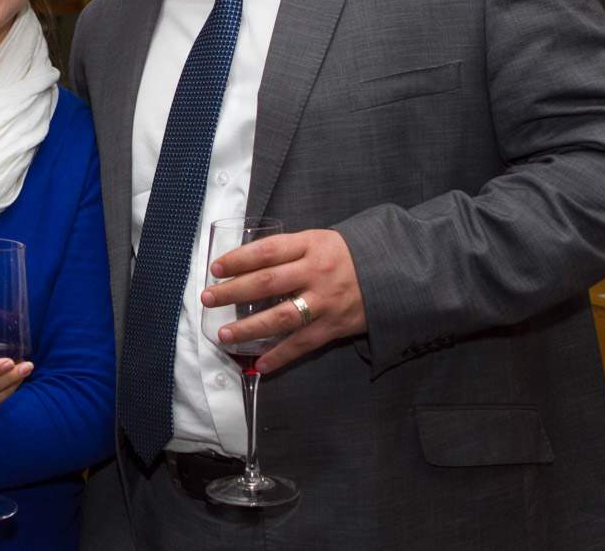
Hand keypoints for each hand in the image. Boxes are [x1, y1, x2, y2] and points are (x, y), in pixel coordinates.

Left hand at [201, 228, 365, 373]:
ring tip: (223, 334)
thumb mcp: (321, 240)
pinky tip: (260, 364)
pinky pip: (303, 344)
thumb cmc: (348, 255)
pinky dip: (280, 356)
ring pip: (281, 317)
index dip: (238, 259)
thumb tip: (248, 262)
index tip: (215, 268)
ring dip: (249, 328)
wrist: (395, 271)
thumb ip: (290, 250)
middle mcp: (316, 272)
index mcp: (311, 244)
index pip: (267, 251)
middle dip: (233, 292)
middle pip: (267, 282)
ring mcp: (325, 301)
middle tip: (208, 298)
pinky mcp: (335, 326)